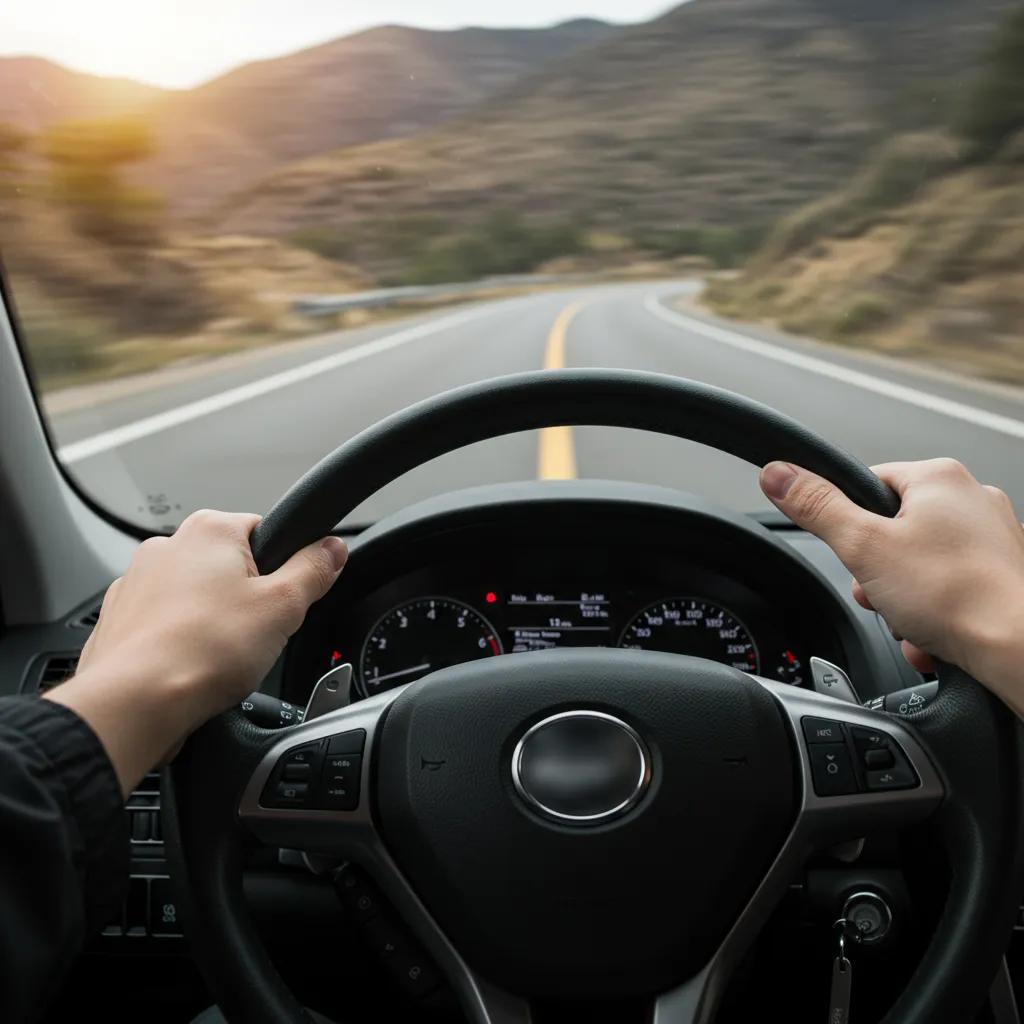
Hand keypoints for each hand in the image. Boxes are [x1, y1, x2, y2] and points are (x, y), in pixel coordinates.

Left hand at [46, 510, 347, 794]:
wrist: (134, 703)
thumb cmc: (202, 652)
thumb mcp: (284, 607)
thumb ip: (314, 570)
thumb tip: (332, 549)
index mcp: (211, 530)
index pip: (267, 531)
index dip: (285, 569)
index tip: (287, 600)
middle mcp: (169, 545)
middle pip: (231, 566)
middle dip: (248, 598)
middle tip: (257, 634)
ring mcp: (137, 580)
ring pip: (197, 595)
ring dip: (213, 619)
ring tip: (220, 656)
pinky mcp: (121, 617)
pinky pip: (166, 622)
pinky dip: (180, 639)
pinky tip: (191, 665)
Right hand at [760, 458, 1023, 715]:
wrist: (1021, 648)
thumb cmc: (959, 596)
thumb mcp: (862, 547)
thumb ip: (816, 507)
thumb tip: (779, 475)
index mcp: (939, 478)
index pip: (867, 484)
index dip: (847, 523)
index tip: (849, 551)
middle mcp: (973, 500)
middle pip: (893, 530)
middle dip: (877, 572)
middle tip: (880, 593)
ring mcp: (993, 539)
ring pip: (921, 566)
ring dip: (905, 599)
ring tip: (912, 619)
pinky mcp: (1003, 576)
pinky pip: (951, 591)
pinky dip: (936, 615)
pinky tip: (935, 634)